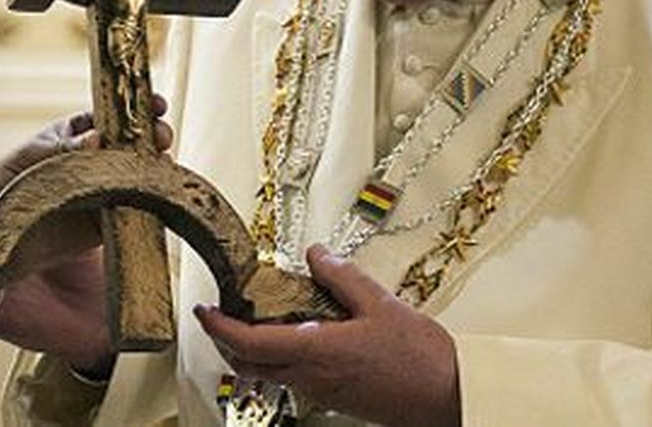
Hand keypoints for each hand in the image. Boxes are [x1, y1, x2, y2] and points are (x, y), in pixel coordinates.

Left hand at [0, 99, 172, 377]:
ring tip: (163, 165)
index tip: (157, 104)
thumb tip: (97, 138)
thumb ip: (63, 149)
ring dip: (157, 169)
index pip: (114, 116)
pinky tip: (162, 197)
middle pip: (136, 144)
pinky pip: (135, 212)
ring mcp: (104, 191)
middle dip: (154, 136)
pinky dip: (151, 204)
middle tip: (162, 137)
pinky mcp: (106, 224)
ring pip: (141, 175)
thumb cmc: (3, 184)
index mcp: (76, 134)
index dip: (138, 107)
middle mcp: (96, 160)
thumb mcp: (28, 160)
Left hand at [194, 246, 459, 426]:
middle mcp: (311, 377)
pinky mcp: (335, 398)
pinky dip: (279, 357)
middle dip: (225, 341)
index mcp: (315, 352)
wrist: (448, 398)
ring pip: (269, 373)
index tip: (203, 310)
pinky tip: (296, 335)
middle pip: (248, 363)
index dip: (218, 327)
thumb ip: (341, 276)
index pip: (248, 342)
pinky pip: (292, 378)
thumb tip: (315, 254)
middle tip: (221, 314)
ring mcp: (321, 392)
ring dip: (252, 349)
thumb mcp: (381, 303)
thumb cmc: (420, 357)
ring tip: (255, 318)